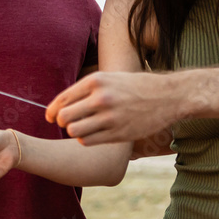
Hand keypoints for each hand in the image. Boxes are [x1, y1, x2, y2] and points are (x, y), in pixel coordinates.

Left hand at [45, 70, 185, 144]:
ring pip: (73, 131)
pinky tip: (93, 134)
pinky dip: (85, 139)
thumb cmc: (134, 86)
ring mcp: (110, 117)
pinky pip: (88, 141)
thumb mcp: (109, 78)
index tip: (50, 117)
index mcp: (96, 80)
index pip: (62, 99)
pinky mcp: (119, 133)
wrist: (167, 96)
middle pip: (64, 117)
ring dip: (74, 132)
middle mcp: (101, 98)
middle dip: (62, 122)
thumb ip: (86, 89)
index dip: (52, 111)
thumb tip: (59, 106)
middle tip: (67, 123)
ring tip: (81, 128)